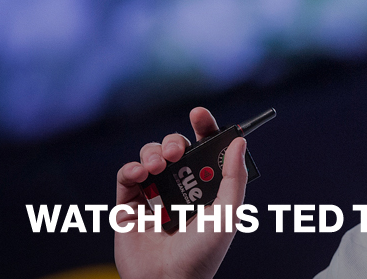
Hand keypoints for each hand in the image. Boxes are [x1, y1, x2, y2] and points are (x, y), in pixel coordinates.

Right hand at [114, 107, 247, 278]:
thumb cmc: (203, 252)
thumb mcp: (228, 212)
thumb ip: (235, 175)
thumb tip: (238, 140)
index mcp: (208, 187)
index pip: (206, 149)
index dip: (203, 128)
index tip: (198, 114)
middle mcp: (182, 188)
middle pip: (177, 148)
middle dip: (176, 140)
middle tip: (179, 151)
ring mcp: (155, 196)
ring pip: (151, 157)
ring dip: (154, 152)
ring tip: (160, 166)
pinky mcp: (129, 206)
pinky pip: (127, 176)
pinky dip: (131, 168)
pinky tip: (141, 174)